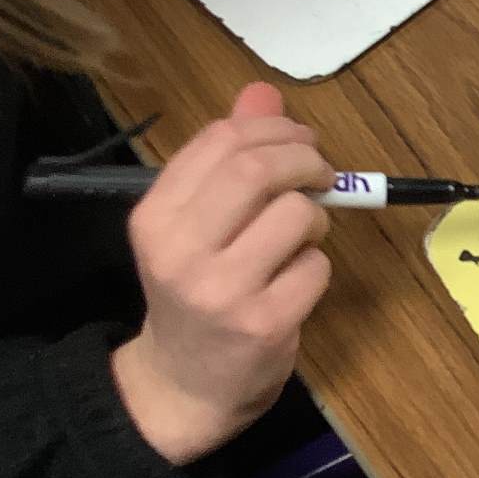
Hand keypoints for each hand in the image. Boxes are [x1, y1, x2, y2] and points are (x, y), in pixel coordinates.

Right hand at [112, 83, 335, 463]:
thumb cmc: (194, 292)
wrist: (183, 385)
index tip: (299, 141)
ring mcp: (222, 290)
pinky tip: (296, 281)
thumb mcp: (194, 224)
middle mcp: (180, 249)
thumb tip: (263, 93)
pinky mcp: (264, 324)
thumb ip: (226, 158)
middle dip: (305, 160)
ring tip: (303, 234)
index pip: (221, 141)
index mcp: (156, 215)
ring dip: (316, 217)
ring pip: (295, 215)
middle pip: (258, 169)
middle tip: (323, 174)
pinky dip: (318, 265)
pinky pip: (315, 267)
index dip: (274, 129)